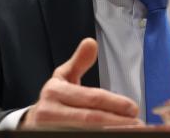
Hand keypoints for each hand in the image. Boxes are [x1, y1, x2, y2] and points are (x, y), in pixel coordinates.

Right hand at [21, 38, 142, 128]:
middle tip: (137, 123)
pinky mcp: (52, 137)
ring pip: (86, 131)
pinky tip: (115, 134)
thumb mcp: (63, 77)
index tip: (134, 108)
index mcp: (55, 92)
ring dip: (112, 131)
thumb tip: (91, 42)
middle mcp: (49, 112)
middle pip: (90, 119)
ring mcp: (49, 129)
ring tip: (131, 130)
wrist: (31, 121)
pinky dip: (100, 135)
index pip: (90, 98)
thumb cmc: (54, 99)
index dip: (114, 103)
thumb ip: (79, 62)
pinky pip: (80, 137)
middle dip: (117, 121)